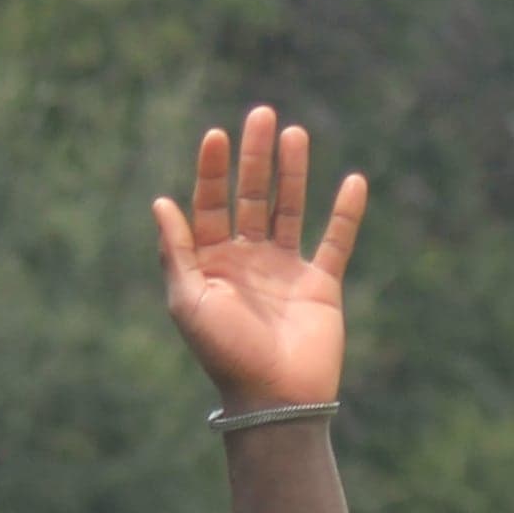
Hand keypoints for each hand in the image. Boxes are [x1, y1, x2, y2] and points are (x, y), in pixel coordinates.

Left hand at [153, 107, 366, 411]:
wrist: (274, 398)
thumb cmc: (225, 353)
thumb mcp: (189, 302)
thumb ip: (177, 252)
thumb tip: (160, 202)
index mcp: (211, 263)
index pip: (210, 205)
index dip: (213, 170)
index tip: (217, 135)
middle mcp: (248, 261)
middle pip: (250, 197)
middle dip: (255, 157)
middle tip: (261, 114)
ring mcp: (285, 270)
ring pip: (289, 210)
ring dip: (292, 173)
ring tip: (295, 134)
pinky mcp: (321, 284)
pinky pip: (335, 242)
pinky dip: (345, 214)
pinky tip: (353, 182)